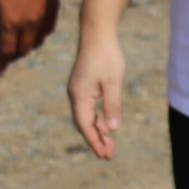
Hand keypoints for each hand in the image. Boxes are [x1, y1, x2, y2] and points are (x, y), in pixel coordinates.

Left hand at [0, 0, 57, 62]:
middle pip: (23, 50)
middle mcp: (29, 25)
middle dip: (14, 55)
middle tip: (7, 54)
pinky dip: (40, 35)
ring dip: (27, 46)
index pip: (6, 51)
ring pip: (37, 42)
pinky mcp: (53, 11)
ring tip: (20, 41)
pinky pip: (48, 31)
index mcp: (11, 22)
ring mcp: (43, 18)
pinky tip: (34, 30)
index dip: (1, 64)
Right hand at [67, 32, 124, 159]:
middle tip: (109, 156)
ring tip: (110, 145)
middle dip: (96, 140)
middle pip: (84, 124)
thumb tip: (112, 129)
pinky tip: (107, 125)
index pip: (86, 126)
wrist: (97, 32)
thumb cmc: (106, 56)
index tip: (104, 156)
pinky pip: (89, 108)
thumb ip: (112, 105)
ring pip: (87, 117)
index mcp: (79, 96)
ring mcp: (79, 90)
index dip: (95, 142)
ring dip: (98, 131)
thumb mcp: (113, 82)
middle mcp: (75, 95)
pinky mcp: (84, 85)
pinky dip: (97, 118)